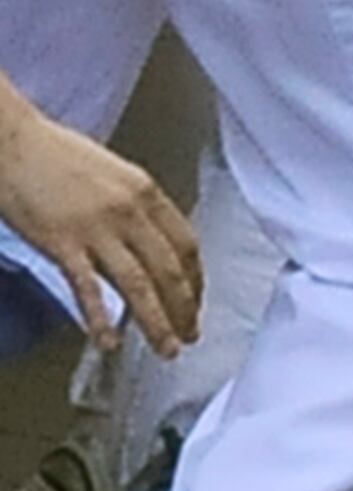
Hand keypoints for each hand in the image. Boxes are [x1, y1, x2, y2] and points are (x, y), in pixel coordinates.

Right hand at [0, 90, 199, 351]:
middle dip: (185, 308)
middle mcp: (129, 211)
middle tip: (190, 334)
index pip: (186, 244)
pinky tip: (109, 342)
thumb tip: (149, 242)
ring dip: (157, 322)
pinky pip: (89, 289)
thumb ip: (134, 208)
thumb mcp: (112, 174)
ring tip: (167, 348)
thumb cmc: (55, 155)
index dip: (196, 280)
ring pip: (139, 285)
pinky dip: (101, 319)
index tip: (196, 301)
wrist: (11, 142)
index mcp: (146, 192)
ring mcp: (97, 229)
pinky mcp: (63, 243)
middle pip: (170, 270)